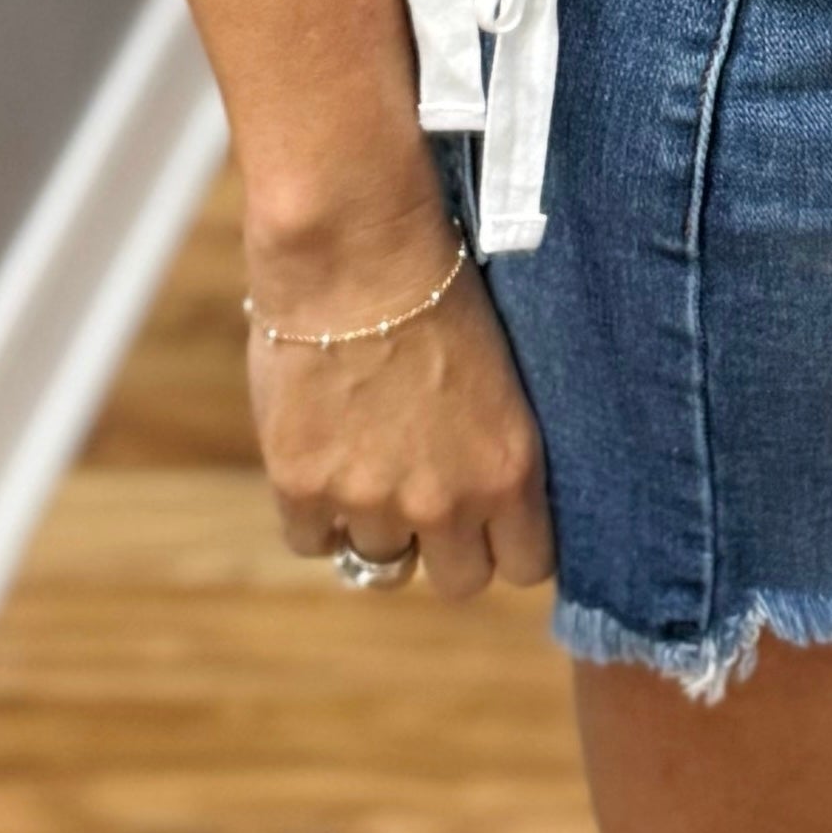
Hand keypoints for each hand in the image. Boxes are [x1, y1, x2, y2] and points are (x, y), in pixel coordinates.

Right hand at [246, 201, 551, 602]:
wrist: (356, 250)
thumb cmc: (439, 285)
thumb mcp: (502, 373)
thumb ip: (495, 444)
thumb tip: (492, 489)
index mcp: (510, 469)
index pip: (528, 567)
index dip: (508, 544)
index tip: (494, 521)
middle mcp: (446, 501)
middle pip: (460, 582)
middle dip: (448, 546)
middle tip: (429, 496)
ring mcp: (371, 500)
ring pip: (381, 564)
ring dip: (377, 524)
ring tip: (369, 461)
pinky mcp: (304, 487)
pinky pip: (313, 541)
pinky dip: (315, 513)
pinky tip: (323, 459)